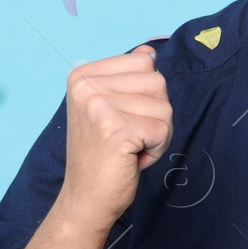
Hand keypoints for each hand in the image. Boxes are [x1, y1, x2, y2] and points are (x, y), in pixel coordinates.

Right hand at [57, 45, 171, 232]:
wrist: (85, 198)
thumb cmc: (102, 154)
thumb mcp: (111, 106)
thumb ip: (129, 77)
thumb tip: (150, 50)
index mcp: (83, 75)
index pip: (144, 61)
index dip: (145, 93)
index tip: (121, 117)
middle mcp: (86, 86)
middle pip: (158, 82)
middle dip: (155, 114)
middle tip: (128, 136)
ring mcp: (99, 106)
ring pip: (164, 107)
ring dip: (157, 133)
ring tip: (129, 147)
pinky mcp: (116, 129)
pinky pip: (163, 130)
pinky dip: (156, 149)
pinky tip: (131, 158)